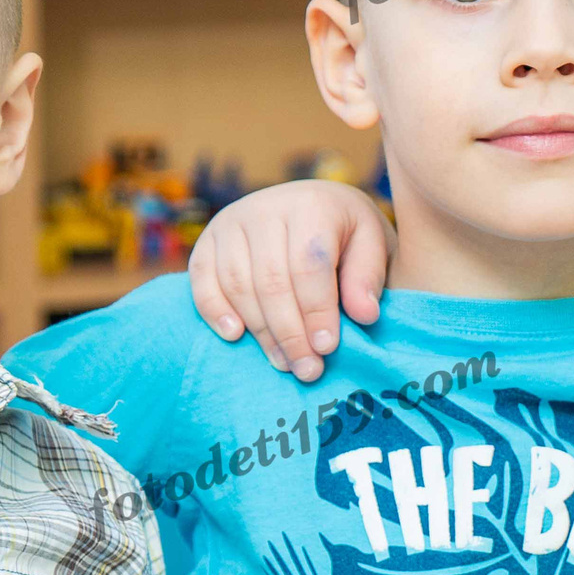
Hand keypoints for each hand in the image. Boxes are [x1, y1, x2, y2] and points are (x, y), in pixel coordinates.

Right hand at [187, 180, 392, 381]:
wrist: (310, 207)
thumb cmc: (346, 234)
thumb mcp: (371, 245)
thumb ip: (368, 278)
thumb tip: (364, 315)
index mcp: (311, 205)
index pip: (309, 265)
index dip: (317, 310)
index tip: (327, 348)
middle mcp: (265, 208)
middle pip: (271, 281)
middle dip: (290, 333)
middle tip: (307, 370)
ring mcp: (231, 222)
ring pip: (238, 284)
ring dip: (260, 331)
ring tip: (283, 363)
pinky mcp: (207, 240)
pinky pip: (202, 279)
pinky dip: (214, 310)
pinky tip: (235, 337)